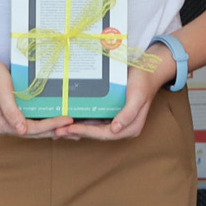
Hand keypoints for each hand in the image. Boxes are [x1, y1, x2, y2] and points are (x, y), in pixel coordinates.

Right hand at [0, 60, 66, 138]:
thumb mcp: (1, 93)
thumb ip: (12, 112)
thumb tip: (22, 131)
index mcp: (2, 124)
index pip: (31, 129)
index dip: (51, 126)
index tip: (68, 120)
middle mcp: (7, 126)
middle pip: (35, 132)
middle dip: (56, 130)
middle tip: (77, 129)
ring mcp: (11, 120)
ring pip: (36, 128)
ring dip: (53, 128)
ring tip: (72, 130)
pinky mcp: (15, 112)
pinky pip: (33, 118)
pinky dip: (46, 120)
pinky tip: (58, 120)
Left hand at [57, 55, 171, 142]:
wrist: (147, 71)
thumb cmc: (143, 82)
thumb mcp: (138, 97)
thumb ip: (128, 114)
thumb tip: (116, 129)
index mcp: (131, 128)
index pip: (105, 134)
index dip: (87, 132)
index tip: (70, 129)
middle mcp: (123, 127)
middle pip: (97, 134)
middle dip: (78, 132)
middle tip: (57, 132)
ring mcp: (116, 121)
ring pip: (94, 128)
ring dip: (77, 129)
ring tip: (59, 129)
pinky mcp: (111, 113)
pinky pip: (95, 120)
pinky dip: (83, 120)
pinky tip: (69, 119)